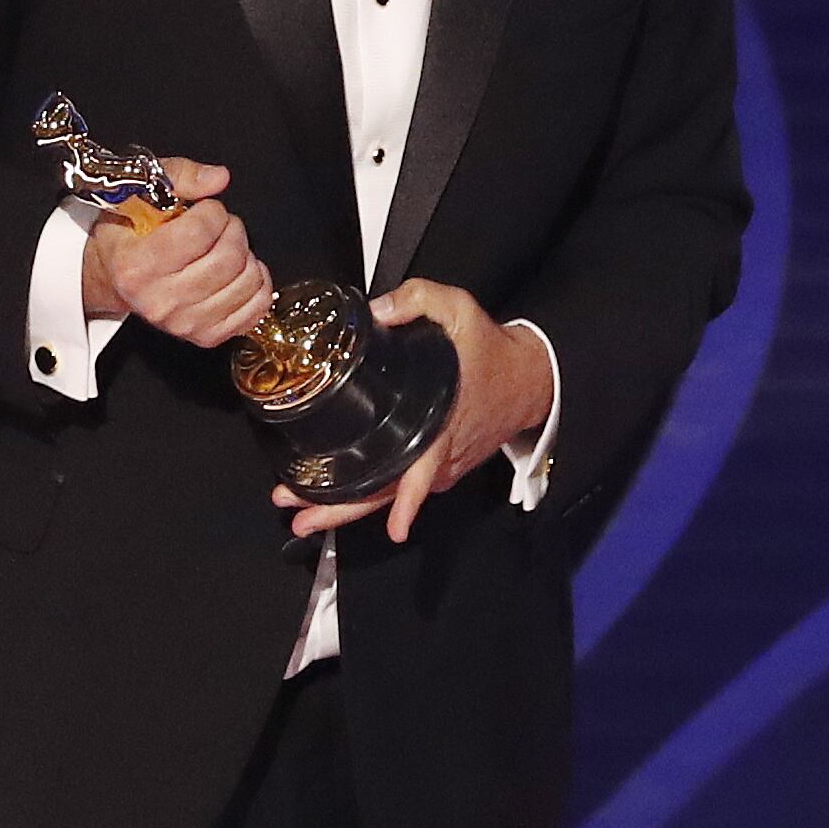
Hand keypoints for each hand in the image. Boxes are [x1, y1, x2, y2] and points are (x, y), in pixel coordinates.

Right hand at [81, 160, 273, 345]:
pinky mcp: (207, 336)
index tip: (205, 209)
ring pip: (247, 282)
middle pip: (228, 257)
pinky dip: (258, 284)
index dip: (212, 211)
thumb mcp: (138, 193)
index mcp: (135, 266)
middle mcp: (159, 301)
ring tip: (225, 248)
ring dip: (247, 256)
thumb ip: (180, 177)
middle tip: (221, 226)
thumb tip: (218, 178)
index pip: (199, 232)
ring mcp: (184, 323)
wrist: (112, 277)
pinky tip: (239, 272)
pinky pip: (257, 309)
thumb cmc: (126, 234)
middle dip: (233, 230)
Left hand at [272, 277, 553, 544]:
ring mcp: (439, 465)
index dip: (409, 500)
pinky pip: (399, 487)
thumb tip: (374, 311)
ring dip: (344, 508)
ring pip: (388, 496)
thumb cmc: (493, 351)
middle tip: (298, 517)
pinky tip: (333, 498)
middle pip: (389, 495)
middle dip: (341, 510)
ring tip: (303, 515)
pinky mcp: (439, 467)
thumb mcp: (460, 310)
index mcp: (441, 421)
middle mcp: (440, 454)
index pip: (424, 470)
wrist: (530, 378)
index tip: (395, 528)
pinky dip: (366, 497)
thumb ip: (418, 299)